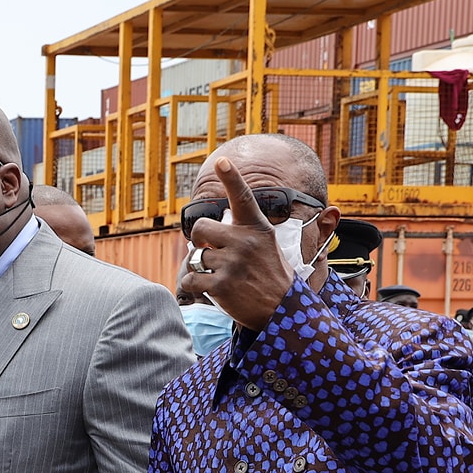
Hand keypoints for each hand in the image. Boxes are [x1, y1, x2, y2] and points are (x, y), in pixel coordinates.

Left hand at [185, 157, 307, 332]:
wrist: (282, 310)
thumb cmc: (269, 275)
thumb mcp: (265, 246)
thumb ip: (239, 233)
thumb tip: (204, 233)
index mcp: (256, 229)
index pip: (243, 198)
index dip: (232, 178)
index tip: (222, 161)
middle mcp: (245, 242)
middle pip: (201, 228)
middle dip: (201, 241)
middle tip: (212, 253)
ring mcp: (233, 263)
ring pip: (196, 257)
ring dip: (202, 268)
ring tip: (223, 276)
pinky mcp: (221, 285)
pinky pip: (191, 278)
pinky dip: (194, 284)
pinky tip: (212, 289)